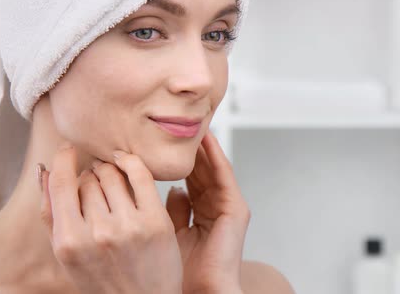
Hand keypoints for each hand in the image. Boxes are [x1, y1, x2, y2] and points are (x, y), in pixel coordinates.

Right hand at [39, 144, 182, 293]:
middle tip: (96, 184)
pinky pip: (140, 174)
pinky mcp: (155, 222)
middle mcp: (98, 234)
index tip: (68, 150)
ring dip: (110, 170)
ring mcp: (129, 227)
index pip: (61, 184)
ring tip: (112, 181)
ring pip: (112, 174)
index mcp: (69, 243)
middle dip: (90, 176)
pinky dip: (131, 162)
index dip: (64, 159)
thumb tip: (43, 170)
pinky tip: (126, 162)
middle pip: (88, 179)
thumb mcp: (65, 255)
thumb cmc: (100, 280)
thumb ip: (50, 214)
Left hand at [166, 131, 250, 292]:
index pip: (188, 178)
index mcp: (199, 213)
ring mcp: (227, 208)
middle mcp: (215, 208)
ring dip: (203, 146)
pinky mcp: (236, 210)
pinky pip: (224, 177)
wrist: (199, 293)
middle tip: (179, 123)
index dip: (177, 159)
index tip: (163, 139)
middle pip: (201, 170)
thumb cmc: (178, 272)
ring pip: (212, 169)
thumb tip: (170, 188)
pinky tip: (206, 140)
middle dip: (190, 148)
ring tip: (192, 123)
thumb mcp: (168, 233)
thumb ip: (172, 209)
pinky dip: (215, 157)